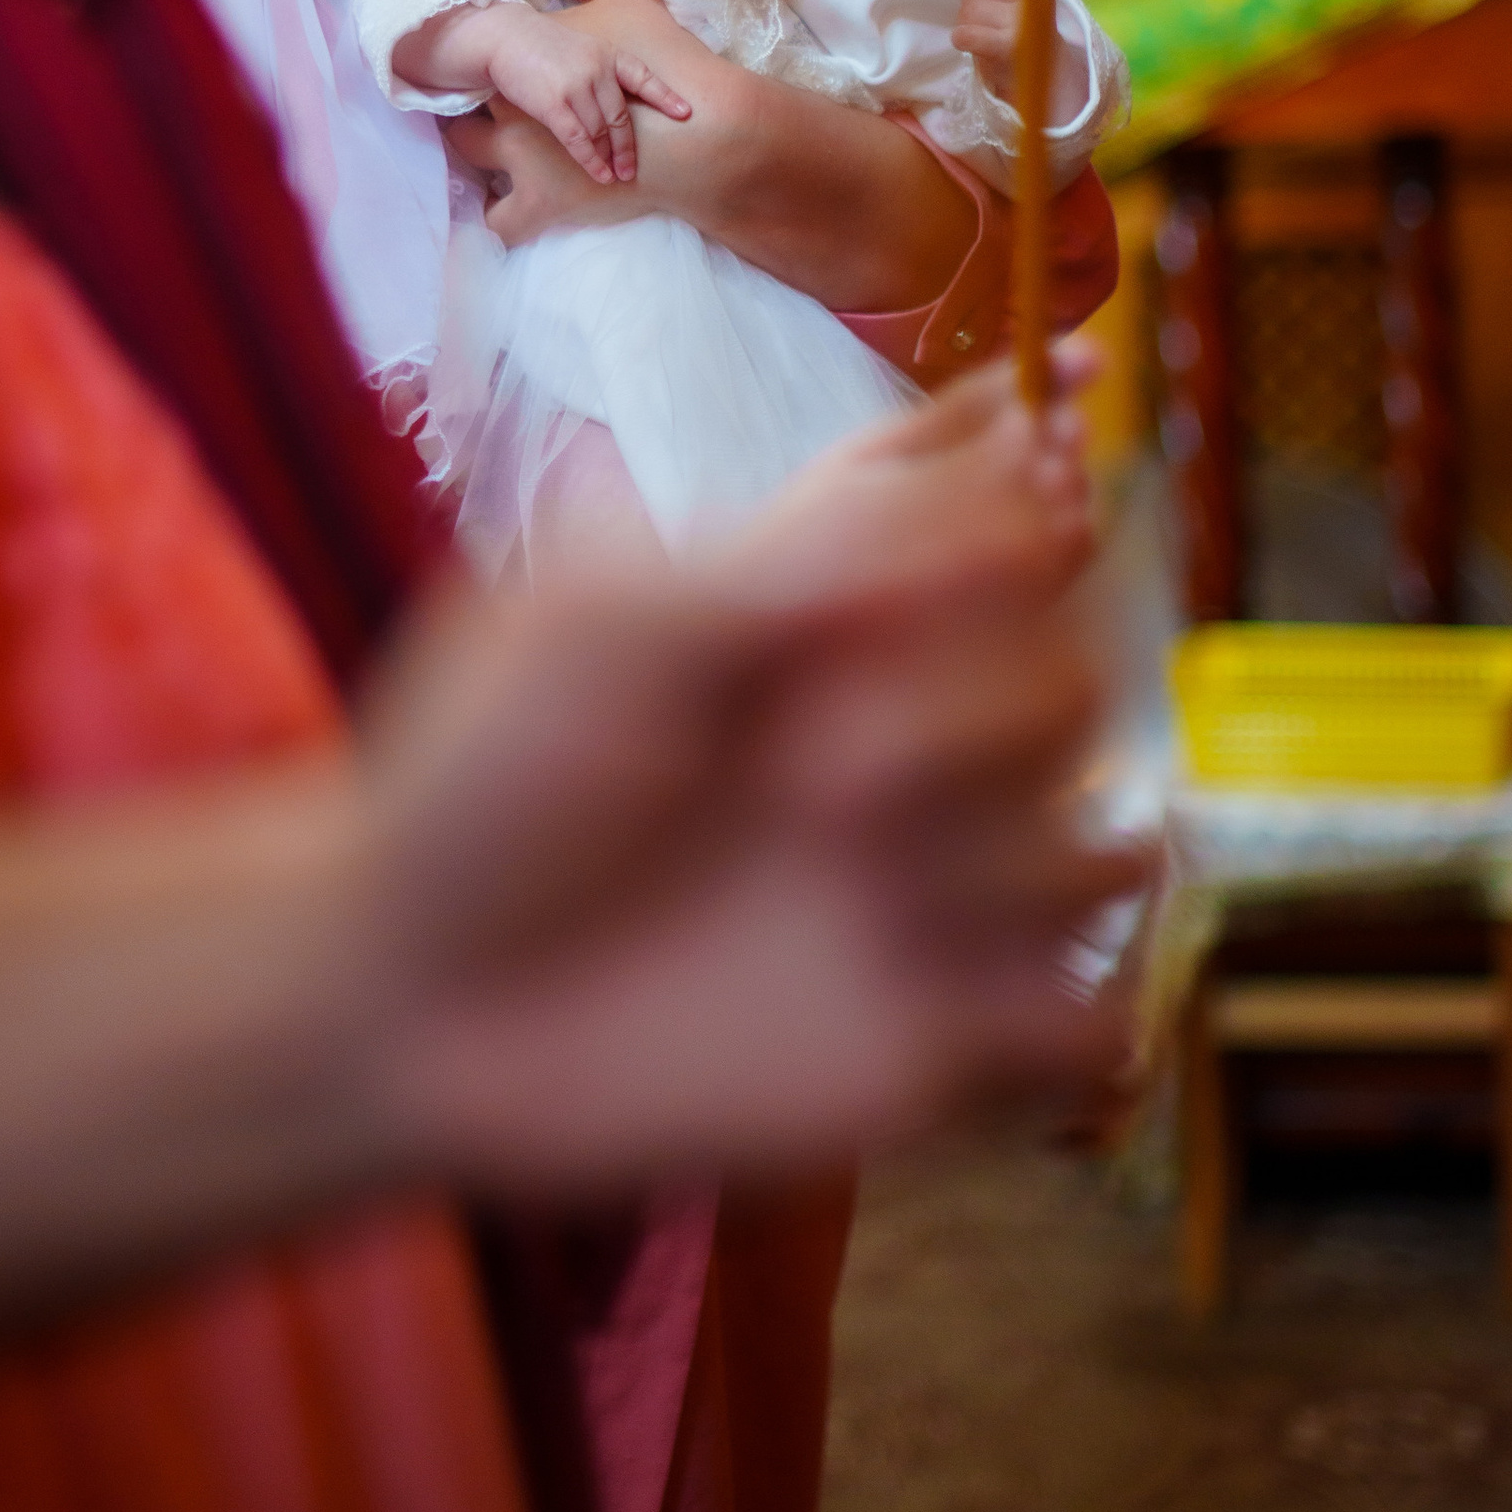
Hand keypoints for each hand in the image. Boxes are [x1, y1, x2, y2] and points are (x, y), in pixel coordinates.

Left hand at [358, 369, 1144, 1189]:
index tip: (1040, 468)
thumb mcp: (616, 627)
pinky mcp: (931, 1043)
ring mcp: (923, 894)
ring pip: (1109, 846)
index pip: (999, 526)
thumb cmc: (479, 787)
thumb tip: (1009, 483)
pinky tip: (933, 995)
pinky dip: (1067, 1018)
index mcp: (828, 623)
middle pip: (1078, 675)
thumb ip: (811, 560)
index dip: (1042, 485)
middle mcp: (899, 743)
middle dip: (979, 700)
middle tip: (818, 758)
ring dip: (1011, 856)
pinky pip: (1092, 1029)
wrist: (402, 1000)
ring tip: (845, 875)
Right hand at [479, 4, 690, 186]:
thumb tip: (612, 103)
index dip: (665, 96)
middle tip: (632, 170)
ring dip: (609, 157)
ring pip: (601, 132)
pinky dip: (591, 160)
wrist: (502, 37)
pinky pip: (579, 139)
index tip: (686, 113)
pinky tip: (599, 175)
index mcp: (607, 53)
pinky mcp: (554, 104)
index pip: (643, 77)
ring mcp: (577, 86)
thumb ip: (599, 70)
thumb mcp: (579, 46)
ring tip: (616, 176)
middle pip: (621, 117)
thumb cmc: (538, 46)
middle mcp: (597, 69)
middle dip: (628, 147)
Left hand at [949, 0, 1022, 102]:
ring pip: (971, 9)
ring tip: (981, 34)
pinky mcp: (1010, 48)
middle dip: (969, 0)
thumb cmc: (1015, 32)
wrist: (1043, 76)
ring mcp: (1024, 24)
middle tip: (979, 19)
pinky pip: (967, 34)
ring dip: (966, 23)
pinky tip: (968, 44)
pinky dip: (961, 38)